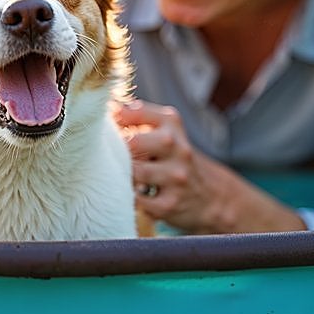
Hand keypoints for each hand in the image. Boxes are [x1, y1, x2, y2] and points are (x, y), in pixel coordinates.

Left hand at [113, 99, 305, 233]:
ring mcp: (175, 177)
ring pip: (134, 172)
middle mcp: (177, 147)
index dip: (113, 120)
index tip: (100, 127)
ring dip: (119, 174)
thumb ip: (137, 116)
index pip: (135, 112)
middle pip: (133, 143)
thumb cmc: (175, 158)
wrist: (212, 196)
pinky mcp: (169, 205)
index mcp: (171, 123)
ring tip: (114, 175)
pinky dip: (126, 196)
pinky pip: (136, 200)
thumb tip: (104, 108)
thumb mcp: (166, 130)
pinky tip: (126, 193)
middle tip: (104, 156)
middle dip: (115, 150)